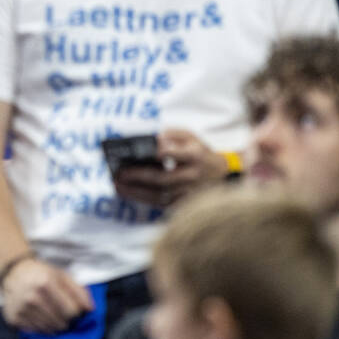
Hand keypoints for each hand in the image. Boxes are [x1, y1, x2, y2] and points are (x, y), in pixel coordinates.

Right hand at [0, 257, 94, 333]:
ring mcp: (22, 309)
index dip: (77, 313)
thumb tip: (90, 310)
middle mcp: (32, 297)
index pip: (71, 311)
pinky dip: (42, 328)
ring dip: (55, 325)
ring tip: (51, 314)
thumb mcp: (62, 275)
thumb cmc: (41, 274)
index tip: (74, 309)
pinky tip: (40, 317)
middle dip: (66, 321)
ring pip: (50, 330)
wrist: (13, 273)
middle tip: (62, 313)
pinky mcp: (14, 318)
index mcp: (46, 283)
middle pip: (61, 323)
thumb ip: (79, 291)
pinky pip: (36, 332)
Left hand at [111, 128, 228, 207]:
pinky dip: (142, 198)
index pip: (176, 154)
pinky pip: (159, 204)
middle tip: (119, 173)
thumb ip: (173, 134)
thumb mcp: (191, 137)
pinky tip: (127, 192)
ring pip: (159, 196)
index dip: (160, 152)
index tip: (142, 151)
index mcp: (195, 156)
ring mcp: (188, 193)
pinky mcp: (183, 204)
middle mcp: (192, 177)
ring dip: (136, 191)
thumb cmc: (199, 152)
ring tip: (117, 185)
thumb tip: (153, 139)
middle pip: (163, 179)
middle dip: (139, 176)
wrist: (221, 175)